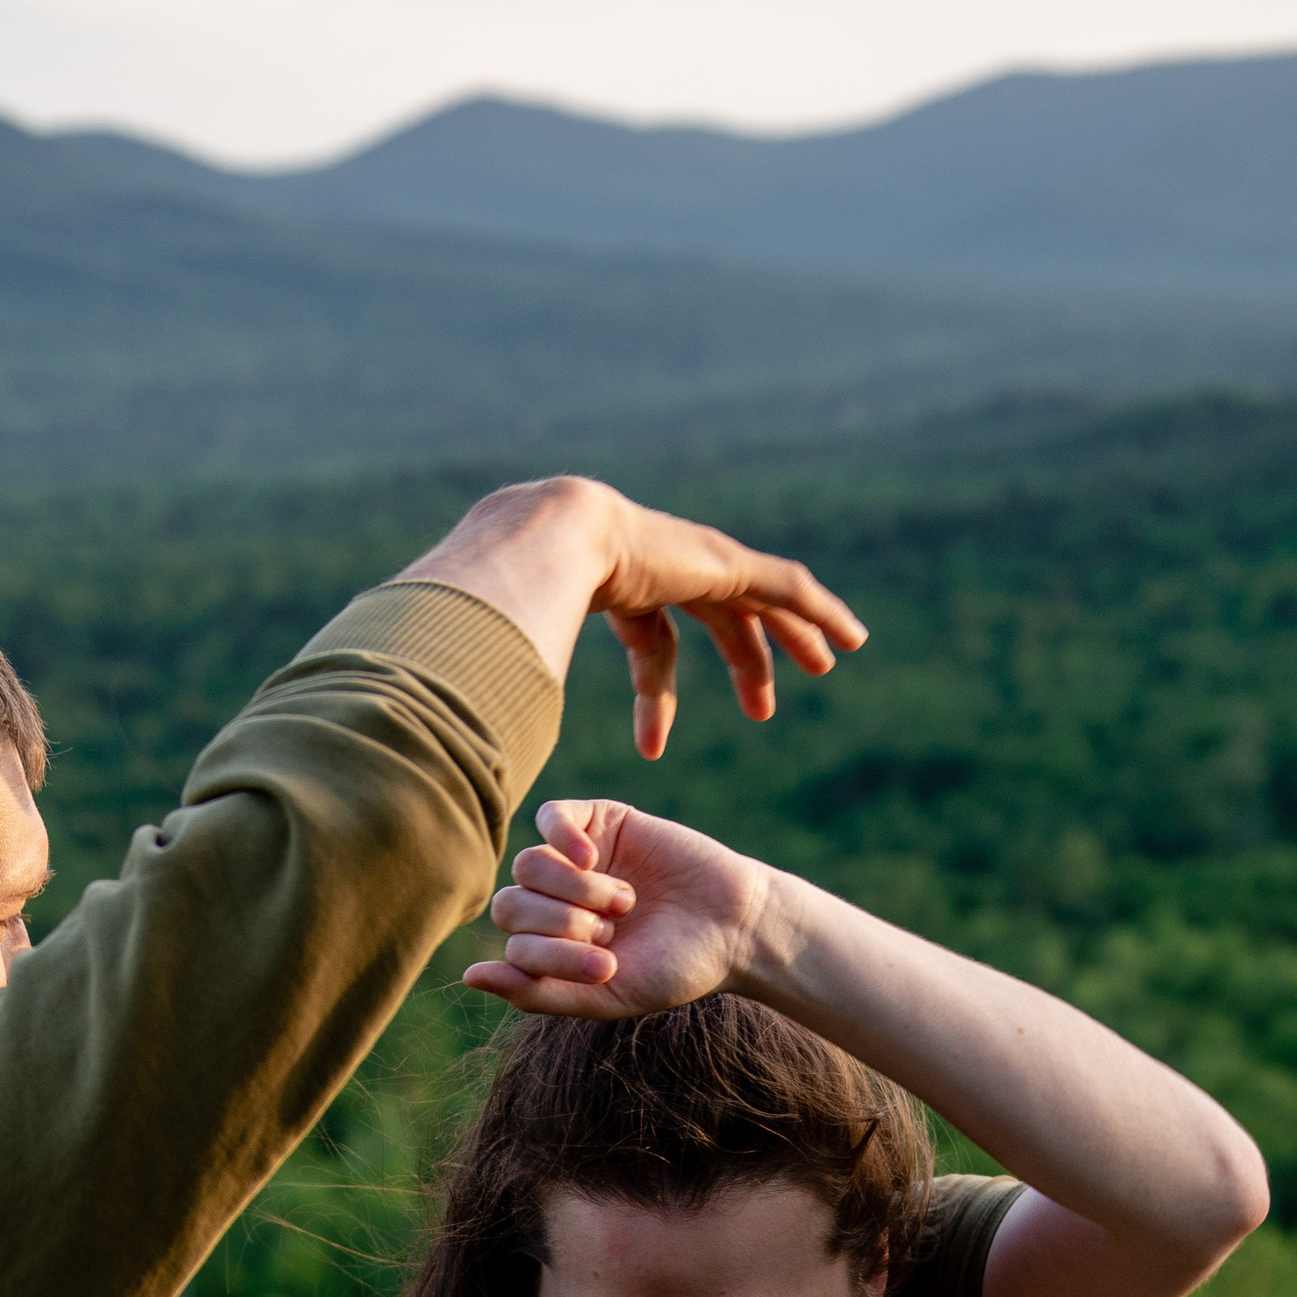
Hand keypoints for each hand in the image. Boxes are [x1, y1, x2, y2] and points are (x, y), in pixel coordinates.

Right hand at [399, 478, 863, 758]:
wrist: (539, 545)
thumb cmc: (510, 609)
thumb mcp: (510, 663)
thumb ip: (491, 698)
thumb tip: (443, 751)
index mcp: (613, 590)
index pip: (646, 642)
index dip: (653, 694)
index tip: (654, 744)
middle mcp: (660, 567)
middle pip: (713, 618)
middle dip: (740, 659)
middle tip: (763, 707)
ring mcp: (694, 558)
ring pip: (758, 602)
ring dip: (789, 639)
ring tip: (828, 669)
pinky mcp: (723, 561)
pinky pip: (787, 588)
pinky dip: (820, 613)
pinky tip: (853, 640)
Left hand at [465, 797, 763, 1018]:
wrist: (734, 926)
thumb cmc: (673, 968)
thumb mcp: (604, 996)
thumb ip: (536, 992)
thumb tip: (470, 976)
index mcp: (551, 947)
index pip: (512, 946)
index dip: (552, 957)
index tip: (609, 965)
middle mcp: (555, 902)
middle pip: (510, 904)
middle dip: (559, 925)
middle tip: (611, 933)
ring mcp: (574, 860)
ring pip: (528, 864)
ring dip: (574, 890)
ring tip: (622, 902)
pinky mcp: (599, 819)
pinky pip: (550, 816)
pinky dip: (563, 837)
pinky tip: (592, 856)